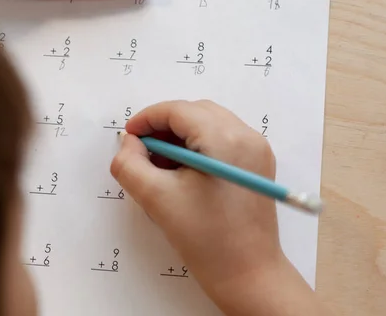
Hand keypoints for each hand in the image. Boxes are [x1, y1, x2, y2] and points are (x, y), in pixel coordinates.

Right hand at [110, 100, 328, 314]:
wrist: (248, 275)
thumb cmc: (206, 239)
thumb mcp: (156, 199)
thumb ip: (130, 164)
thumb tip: (129, 142)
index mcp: (225, 139)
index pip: (178, 110)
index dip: (147, 119)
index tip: (128, 136)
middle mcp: (247, 136)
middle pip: (195, 112)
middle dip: (164, 126)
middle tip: (142, 150)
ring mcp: (256, 149)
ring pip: (209, 124)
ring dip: (180, 136)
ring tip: (160, 165)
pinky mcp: (257, 164)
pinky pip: (222, 139)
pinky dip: (197, 146)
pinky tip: (182, 172)